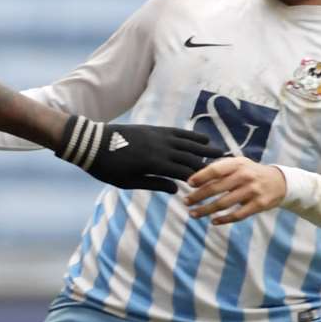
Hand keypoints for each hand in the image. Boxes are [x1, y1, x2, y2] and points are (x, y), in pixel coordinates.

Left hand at [55, 117, 222, 192]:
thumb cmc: (107, 168)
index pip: (184, 173)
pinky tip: (203, 139)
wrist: (91, 143)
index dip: (201, 179)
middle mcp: (160, 149)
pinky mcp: (154, 130)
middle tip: (229, 168)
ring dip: (206, 148)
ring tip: (222, 152)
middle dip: (210, 163)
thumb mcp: (128, 182)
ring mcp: (158, 137)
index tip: (217, 185)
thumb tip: (177, 191)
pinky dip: (192, 136)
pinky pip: (177, 133)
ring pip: (188, 143)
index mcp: (154, 165)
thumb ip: (154, 184)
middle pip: (191, 157)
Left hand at [185, 156, 286, 223]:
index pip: (216, 170)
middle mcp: (245, 176)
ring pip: (224, 203)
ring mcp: (252, 191)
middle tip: (186, 202)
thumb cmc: (250, 173)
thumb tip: (194, 178)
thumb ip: (220, 169)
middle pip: (216, 188)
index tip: (188, 184)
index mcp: (238, 164)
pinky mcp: (259, 204)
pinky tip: (213, 221)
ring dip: (206, 210)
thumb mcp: (238, 164)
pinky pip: (237, 215)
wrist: (279, 182)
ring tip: (193, 214)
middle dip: (198, 196)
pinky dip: (224, 219)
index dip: (200, 177)